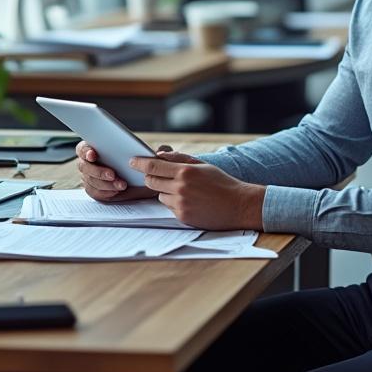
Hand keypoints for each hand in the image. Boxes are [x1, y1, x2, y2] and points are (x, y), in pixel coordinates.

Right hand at [75, 140, 158, 202]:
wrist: (149, 182)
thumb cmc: (147, 165)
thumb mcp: (156, 155)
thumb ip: (160, 151)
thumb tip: (160, 151)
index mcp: (97, 147)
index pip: (83, 148)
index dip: (85, 151)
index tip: (94, 154)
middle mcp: (91, 163)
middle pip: (84, 167)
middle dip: (97, 171)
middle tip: (112, 174)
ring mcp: (92, 178)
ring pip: (90, 181)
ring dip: (104, 183)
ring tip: (121, 185)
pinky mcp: (97, 190)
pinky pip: (95, 193)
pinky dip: (104, 192)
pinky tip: (116, 191)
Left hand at [130, 153, 265, 230]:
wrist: (238, 205)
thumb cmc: (221, 182)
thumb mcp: (202, 165)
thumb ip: (179, 159)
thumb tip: (158, 155)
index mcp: (185, 171)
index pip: (153, 166)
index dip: (140, 163)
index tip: (132, 161)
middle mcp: (180, 188)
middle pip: (151, 181)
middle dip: (150, 177)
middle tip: (156, 175)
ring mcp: (181, 203)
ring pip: (159, 195)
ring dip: (165, 191)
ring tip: (184, 190)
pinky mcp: (182, 216)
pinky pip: (169, 206)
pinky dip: (174, 202)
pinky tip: (190, 200)